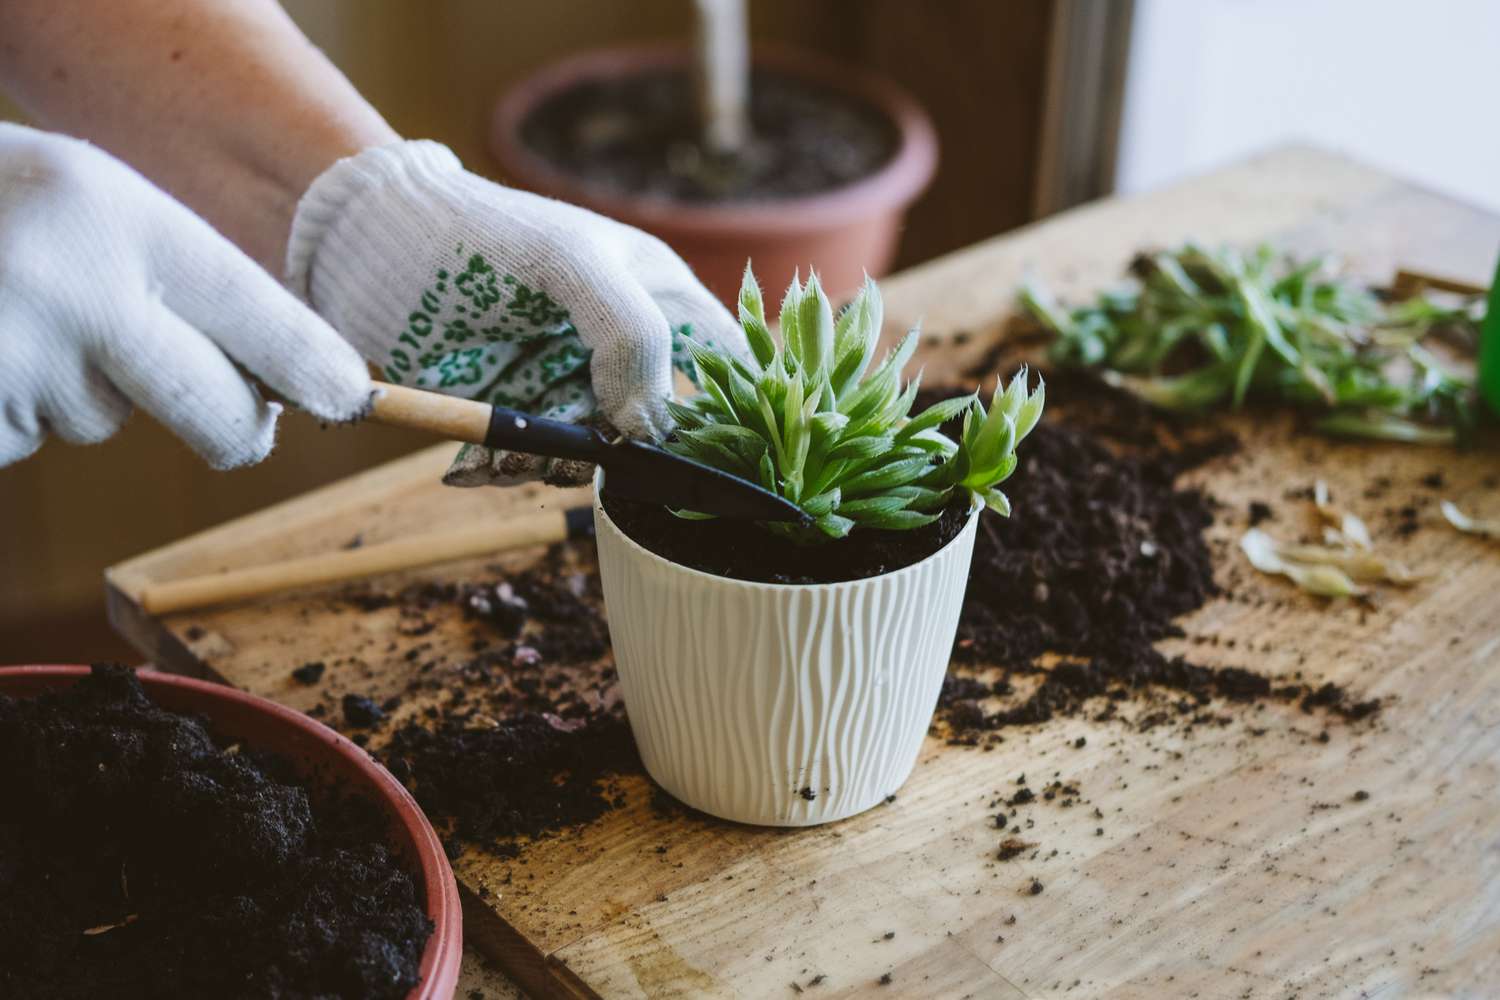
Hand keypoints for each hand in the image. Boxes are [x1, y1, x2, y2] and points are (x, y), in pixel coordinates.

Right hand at [0, 124, 371, 468]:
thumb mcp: (71, 196)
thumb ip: (164, 267)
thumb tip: (276, 374)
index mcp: (108, 211)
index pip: (250, 305)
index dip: (310, 362)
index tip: (351, 395)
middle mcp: (73, 287)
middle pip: (214, 407)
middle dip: (235, 427)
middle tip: (242, 434)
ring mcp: (17, 361)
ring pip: (103, 419)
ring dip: (75, 390)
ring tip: (9, 316)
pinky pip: (24, 438)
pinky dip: (8, 410)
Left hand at [286, 140, 747, 484]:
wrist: (368, 240)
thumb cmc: (483, 230)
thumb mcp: (572, 262)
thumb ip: (631, 334)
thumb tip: (651, 427)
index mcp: (658, 300)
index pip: (728, 367)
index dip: (731, 415)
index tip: (701, 456)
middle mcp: (619, 349)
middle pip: (651, 431)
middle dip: (613, 454)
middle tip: (565, 446)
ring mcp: (564, 381)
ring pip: (586, 456)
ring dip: (546, 466)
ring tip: (500, 450)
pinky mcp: (510, 409)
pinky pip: (525, 461)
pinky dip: (500, 469)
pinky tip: (471, 461)